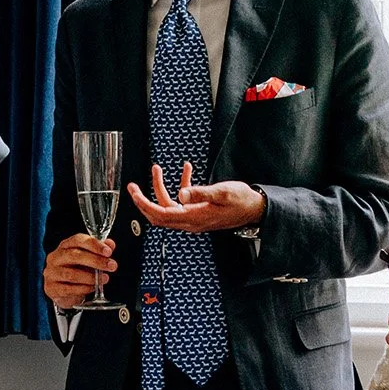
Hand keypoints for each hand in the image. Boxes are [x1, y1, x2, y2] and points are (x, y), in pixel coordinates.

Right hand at [44, 232, 117, 311]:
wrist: (62, 290)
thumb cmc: (76, 270)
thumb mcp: (88, 258)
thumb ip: (99, 250)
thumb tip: (110, 244)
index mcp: (65, 246)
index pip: (78, 240)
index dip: (94, 245)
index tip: (108, 252)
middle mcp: (56, 257)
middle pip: (75, 255)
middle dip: (96, 260)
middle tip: (111, 266)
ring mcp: (52, 273)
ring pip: (72, 274)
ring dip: (91, 277)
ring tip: (105, 278)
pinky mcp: (52, 288)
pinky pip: (69, 289)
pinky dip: (84, 288)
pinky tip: (93, 287)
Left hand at [126, 163, 264, 233]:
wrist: (255, 208)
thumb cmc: (241, 200)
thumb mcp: (222, 192)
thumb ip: (200, 193)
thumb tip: (181, 194)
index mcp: (193, 218)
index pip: (160, 214)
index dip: (143, 203)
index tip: (134, 190)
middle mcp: (190, 221)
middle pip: (158, 214)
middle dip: (144, 199)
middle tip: (133, 185)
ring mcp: (194, 217)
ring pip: (168, 205)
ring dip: (160, 188)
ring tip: (158, 168)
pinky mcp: (198, 212)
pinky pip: (182, 201)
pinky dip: (181, 186)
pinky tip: (187, 169)